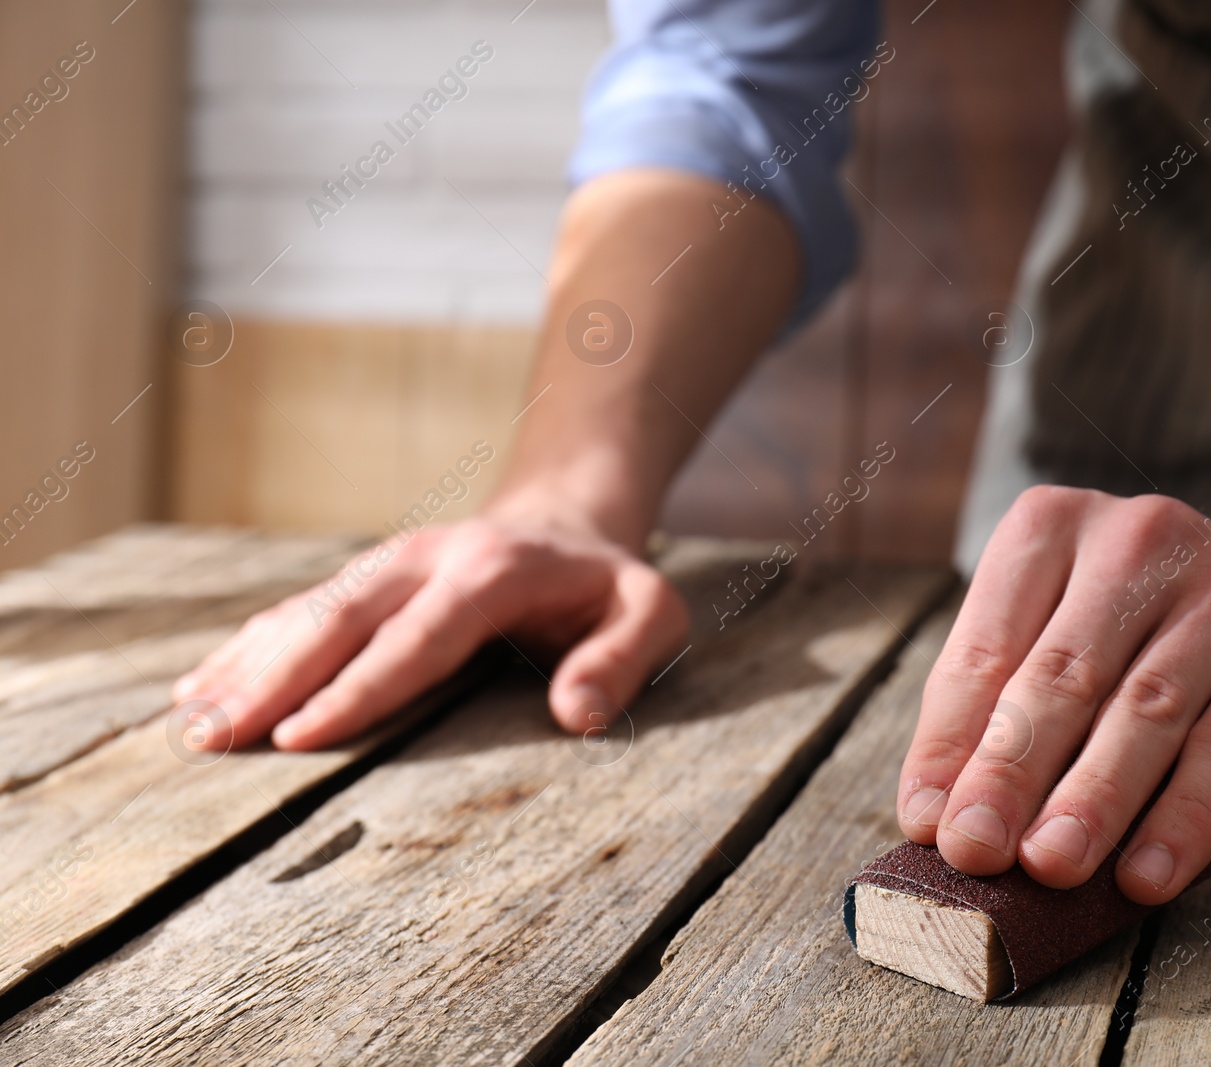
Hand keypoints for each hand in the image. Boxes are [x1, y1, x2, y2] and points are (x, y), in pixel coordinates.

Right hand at [171, 511, 687, 749]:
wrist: (569, 521)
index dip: (359, 689)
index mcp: (491, 574)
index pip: (417, 639)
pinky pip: (298, 611)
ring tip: (191, 723)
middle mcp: (425, 561)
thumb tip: (579, 714)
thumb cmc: (611, 587)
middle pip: (339, 621)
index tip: (301, 737)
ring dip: (246, 666)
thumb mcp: (651, 614)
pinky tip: (199, 686)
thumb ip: (622, 659)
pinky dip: (247, 646)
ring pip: (305, 614)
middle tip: (216, 741)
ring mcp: (387, 565)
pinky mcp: (366, 579)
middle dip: (275, 681)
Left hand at [896, 487, 1210, 903]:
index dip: (949, 740)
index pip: (985, 644)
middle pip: (1060, 674)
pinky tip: (1146, 876)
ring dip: (1090, 799)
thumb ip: (1005, 705)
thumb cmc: (1158, 631)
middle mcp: (1137, 542)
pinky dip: (1182, 820)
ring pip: (1143, 711)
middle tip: (973, 849)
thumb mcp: (1073, 636)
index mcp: (1054, 526)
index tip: (924, 821)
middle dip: (1008, 772)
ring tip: (1049, 866)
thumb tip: (940, 813)